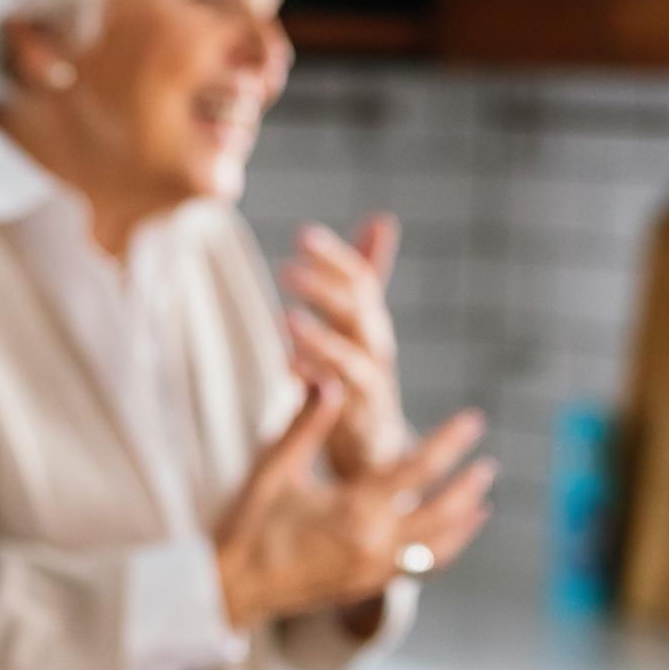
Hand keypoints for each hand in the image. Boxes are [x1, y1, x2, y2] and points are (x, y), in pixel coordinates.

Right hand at [213, 384, 494, 630]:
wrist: (231, 588)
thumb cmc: (249, 524)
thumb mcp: (274, 468)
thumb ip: (306, 424)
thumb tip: (329, 380)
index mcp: (353, 509)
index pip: (418, 469)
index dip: (450, 441)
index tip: (474, 420)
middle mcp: (373, 542)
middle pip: (443, 512)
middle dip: (468, 485)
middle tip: (487, 462)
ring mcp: (373, 569)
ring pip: (438, 546)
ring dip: (463, 521)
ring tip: (482, 500)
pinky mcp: (367, 584)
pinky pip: (419, 567)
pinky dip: (443, 549)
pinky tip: (450, 536)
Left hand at [280, 214, 411, 476]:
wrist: (377, 451)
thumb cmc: (363, 378)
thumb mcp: (362, 323)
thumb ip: (367, 274)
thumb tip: (381, 219)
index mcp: (373, 325)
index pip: (361, 282)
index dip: (336, 257)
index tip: (303, 235)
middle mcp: (376, 353)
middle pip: (359, 316)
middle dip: (326, 291)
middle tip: (288, 271)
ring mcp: (369, 391)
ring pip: (352, 361)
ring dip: (320, 339)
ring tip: (287, 318)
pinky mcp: (356, 425)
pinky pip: (338, 404)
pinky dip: (315, 386)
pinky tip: (288, 371)